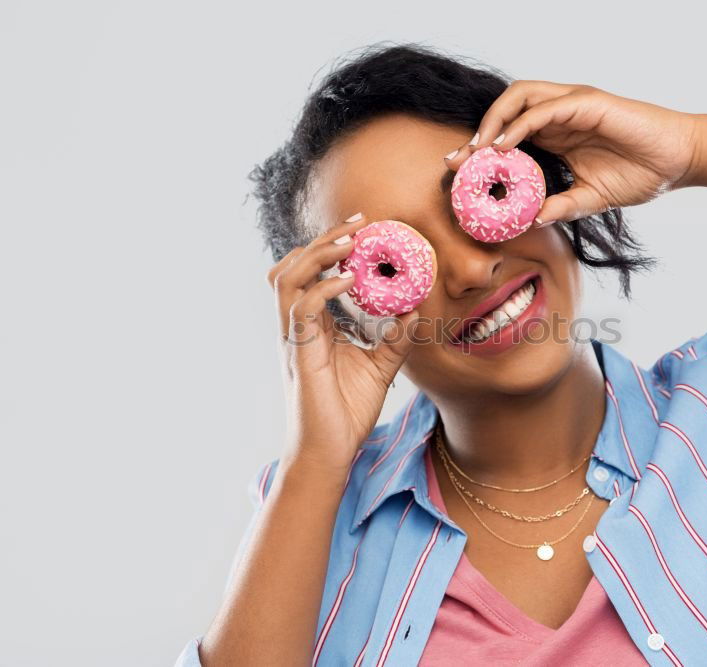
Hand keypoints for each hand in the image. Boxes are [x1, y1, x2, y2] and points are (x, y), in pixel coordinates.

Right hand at [267, 214, 420, 472]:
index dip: (330, 248)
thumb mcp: (380, 367)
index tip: (364, 230)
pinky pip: (302, 309)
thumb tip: (417, 309)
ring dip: (318, 254)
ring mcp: (293, 340)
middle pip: (293, 266)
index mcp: (311, 327)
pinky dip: (324, 288)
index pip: (311, 275)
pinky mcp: (299, 355)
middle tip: (360, 223)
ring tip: (350, 242)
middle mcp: (296, 328)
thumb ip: (395, 338)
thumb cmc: (346, 414)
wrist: (331, 454)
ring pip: (288, 279)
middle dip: (324, 239)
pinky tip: (349, 279)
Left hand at [444, 81, 703, 225]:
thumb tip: (530, 222)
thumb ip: (560, 207)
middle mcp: (560, 115)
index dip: (481, 149)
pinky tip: (504, 146)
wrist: (679, 160)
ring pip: (520, 98)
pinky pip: (545, 107)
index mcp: (557, 135)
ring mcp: (572, 105)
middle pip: (507, 110)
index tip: (458, 171)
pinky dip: (520, 124)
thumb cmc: (640, 173)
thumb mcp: (590, 199)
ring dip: (493, 121)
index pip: (510, 134)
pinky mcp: (587, 102)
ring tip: (477, 150)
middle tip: (458, 161)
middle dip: (479, 133)